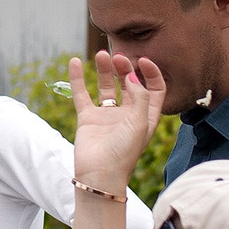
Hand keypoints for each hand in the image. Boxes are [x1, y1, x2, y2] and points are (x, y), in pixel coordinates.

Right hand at [70, 54, 165, 192]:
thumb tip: (132, 76)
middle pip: (129, 83)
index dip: (151, 73)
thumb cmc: (124, 153)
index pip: (154, 88)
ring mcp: (107, 115)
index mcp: (146, 116)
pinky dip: (78, 78)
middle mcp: (128, 113)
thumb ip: (139, 97)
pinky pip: (82, 94)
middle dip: (126, 68)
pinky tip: (74, 62)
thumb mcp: (140, 123)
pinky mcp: (88, 117)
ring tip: (101, 54)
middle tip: (118, 57)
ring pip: (107, 86)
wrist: (99, 174)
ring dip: (105, 70)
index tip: (143, 60)